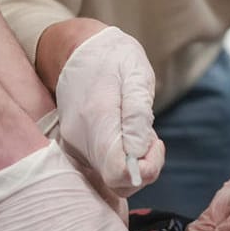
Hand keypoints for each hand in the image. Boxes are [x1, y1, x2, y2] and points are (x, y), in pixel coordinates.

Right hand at [54, 26, 165, 197]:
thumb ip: (137, 115)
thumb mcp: (135, 74)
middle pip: (116, 182)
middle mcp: (79, 141)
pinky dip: (120, 159)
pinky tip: (126, 134)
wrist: (76, 48)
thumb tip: (138, 153)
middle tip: (151, 136)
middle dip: (144, 168)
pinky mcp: (75, 147)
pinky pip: (102, 167)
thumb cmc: (112, 58)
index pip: (119, 174)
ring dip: (134, 163)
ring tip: (139, 130)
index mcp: (97, 122)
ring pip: (110, 178)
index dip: (146, 168)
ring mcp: (74, 146)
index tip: (155, 143)